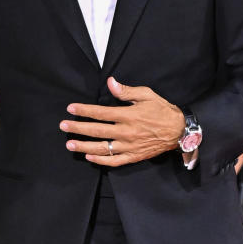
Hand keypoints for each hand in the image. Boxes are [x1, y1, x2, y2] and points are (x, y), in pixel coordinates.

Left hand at [60, 77, 183, 166]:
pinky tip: (89, 157)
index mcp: (128, 115)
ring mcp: (129, 146)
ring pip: (102, 148)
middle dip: (78, 128)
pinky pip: (114, 161)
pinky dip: (101, 160)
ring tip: (70, 144)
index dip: (84, 110)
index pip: (101, 113)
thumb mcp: (146, 95)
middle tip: (63, 126)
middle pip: (97, 131)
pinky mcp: (133, 156)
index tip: (70, 108)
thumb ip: (126, 91)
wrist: (179, 131)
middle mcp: (126, 132)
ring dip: (84, 146)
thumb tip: (110, 82)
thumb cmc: (162, 110)